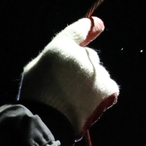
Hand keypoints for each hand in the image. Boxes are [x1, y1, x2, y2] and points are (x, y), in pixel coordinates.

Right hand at [19, 17, 118, 134]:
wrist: (47, 121)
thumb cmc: (37, 95)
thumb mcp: (36, 68)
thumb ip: (56, 55)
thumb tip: (72, 51)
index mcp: (62, 47)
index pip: (77, 31)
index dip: (87, 27)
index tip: (96, 24)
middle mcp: (83, 55)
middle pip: (89, 57)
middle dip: (82, 67)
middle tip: (68, 86)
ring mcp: (98, 71)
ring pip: (98, 73)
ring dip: (91, 82)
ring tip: (74, 99)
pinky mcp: (109, 88)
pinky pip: (108, 87)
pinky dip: (101, 95)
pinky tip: (87, 103)